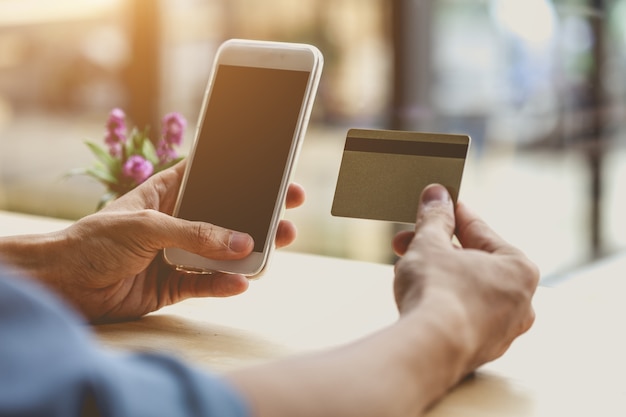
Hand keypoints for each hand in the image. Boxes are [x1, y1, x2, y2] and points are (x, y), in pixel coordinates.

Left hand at [45, 161, 305, 322]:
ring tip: (273, 250)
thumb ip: (196, 233)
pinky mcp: (174, 285)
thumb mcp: (147, 226)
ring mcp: (178, 254)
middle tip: (288, 216)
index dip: (243, 177)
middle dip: (256, 217)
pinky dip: (224, 285)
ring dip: (247, 253)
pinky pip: (207, 284)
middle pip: (225, 217)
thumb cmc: (95, 240)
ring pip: (221, 253)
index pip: (211, 179)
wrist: (64, 285)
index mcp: (167, 194)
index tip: (275, 178)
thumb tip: (240, 242)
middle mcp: (177, 222)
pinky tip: (241, 284)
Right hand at [391, 184, 538, 375]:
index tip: (437, 203)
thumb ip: (435, 218)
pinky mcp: (480, 350)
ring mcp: (502, 330)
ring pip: (467, 289)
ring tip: (407, 265)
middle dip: (437, 247)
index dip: (453, 214)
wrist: (427, 350)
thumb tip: (436, 195)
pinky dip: (442, 301)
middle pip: (473, 261)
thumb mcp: (430, 243)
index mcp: (519, 269)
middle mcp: (520, 301)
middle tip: (409, 238)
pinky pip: (461, 314)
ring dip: (438, 273)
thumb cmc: (438, 293)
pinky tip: (417, 295)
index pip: (481, 230)